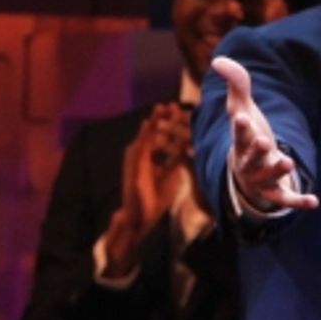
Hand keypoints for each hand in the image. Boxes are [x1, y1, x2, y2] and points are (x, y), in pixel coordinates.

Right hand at [102, 105, 196, 276]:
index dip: (173, 125)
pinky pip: (138, 149)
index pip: (165, 137)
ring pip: (147, 136)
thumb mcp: (171, 176)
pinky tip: (148, 125)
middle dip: (164, 118)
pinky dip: (143, 136)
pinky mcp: (132, 166)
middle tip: (173, 103)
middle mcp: (144, 154)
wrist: (141, 216)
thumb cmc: (155, 198)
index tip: (184, 112)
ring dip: (154, 122)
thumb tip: (188, 151)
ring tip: (161, 107)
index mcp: (154, 157)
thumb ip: (177, 162)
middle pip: (156, 132)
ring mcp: (137, 159)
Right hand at [212, 54, 315, 211]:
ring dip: (278, 171)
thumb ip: (236, 84)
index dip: (240, 127)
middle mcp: (248, 163)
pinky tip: (315, 202)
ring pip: (268, 177)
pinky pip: (285, 199)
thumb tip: (218, 60)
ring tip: (289, 162)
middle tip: (265, 142)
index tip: (242, 117)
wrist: (247, 172)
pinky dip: (298, 201)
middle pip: (251, 158)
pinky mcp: (275, 192)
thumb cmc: (247, 134)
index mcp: (241, 143)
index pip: (238, 134)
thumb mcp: (241, 109)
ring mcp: (261, 179)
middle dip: (257, 151)